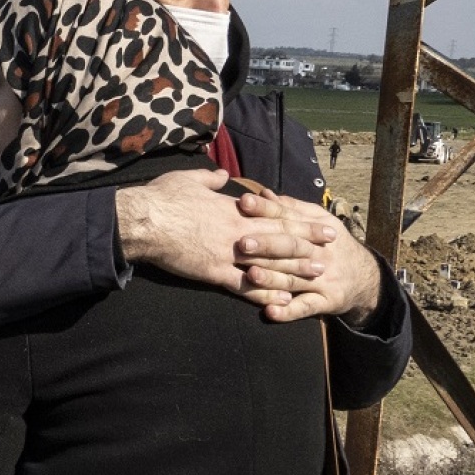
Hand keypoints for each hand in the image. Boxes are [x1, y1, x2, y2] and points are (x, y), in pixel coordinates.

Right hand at [116, 170, 333, 300]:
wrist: (143, 221)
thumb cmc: (163, 198)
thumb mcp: (188, 179)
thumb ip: (210, 179)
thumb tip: (222, 174)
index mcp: (233, 210)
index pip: (275, 215)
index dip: (300, 220)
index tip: (319, 222)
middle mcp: (238, 231)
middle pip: (281, 239)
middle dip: (308, 245)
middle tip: (330, 249)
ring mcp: (228, 254)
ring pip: (271, 264)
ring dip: (296, 270)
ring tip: (317, 275)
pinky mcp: (215, 273)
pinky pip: (246, 286)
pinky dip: (267, 293)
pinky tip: (283, 299)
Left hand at [233, 191, 382, 324]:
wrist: (365, 277)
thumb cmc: (331, 245)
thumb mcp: (319, 221)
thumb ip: (290, 208)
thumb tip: (263, 193)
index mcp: (316, 230)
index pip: (288, 218)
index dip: (266, 210)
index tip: (243, 202)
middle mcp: (319, 254)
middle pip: (291, 248)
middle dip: (267, 245)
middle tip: (241, 243)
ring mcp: (322, 279)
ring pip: (294, 279)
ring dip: (272, 279)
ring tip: (251, 275)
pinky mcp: (325, 301)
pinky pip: (305, 308)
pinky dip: (288, 311)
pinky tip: (270, 312)